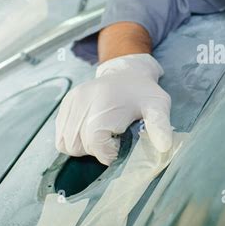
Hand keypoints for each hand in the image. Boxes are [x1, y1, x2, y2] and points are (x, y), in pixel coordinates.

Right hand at [56, 53, 172, 164]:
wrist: (126, 72)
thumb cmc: (143, 92)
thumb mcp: (158, 106)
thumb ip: (160, 126)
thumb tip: (164, 147)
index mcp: (105, 103)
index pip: (95, 143)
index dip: (107, 153)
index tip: (119, 148)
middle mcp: (83, 102)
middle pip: (79, 145)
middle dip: (96, 151)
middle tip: (112, 142)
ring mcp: (71, 103)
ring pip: (66, 143)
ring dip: (83, 148)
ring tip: (101, 137)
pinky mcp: (65, 105)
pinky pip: (60, 136)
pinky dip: (73, 140)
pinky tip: (90, 133)